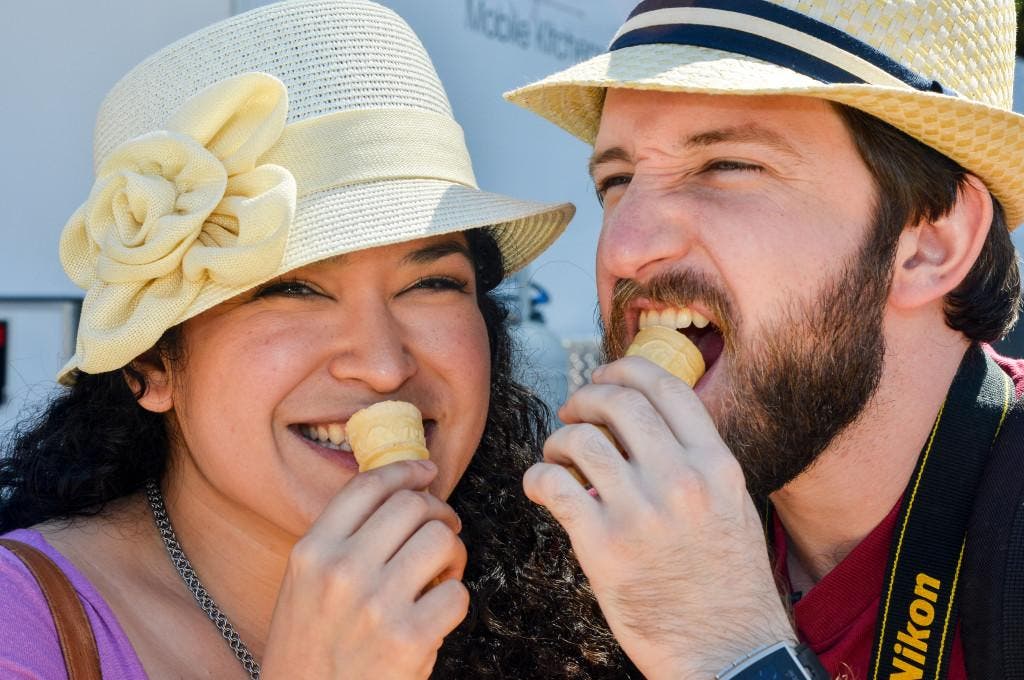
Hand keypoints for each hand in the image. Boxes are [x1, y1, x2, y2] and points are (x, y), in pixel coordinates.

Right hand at [261, 460, 468, 678]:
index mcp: (312, 553)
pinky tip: (438, 613)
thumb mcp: (303, 587)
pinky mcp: (408, 639)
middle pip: (412, 505)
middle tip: (444, 531)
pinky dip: (455, 599)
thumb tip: (398, 497)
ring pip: (440, 540)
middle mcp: (341, 572)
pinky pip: (456, 593)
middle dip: (438, 513)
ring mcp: (376, 605)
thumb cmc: (311, 651)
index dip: (405, 470)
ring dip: (453, 552)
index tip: (426, 472)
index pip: (367, 487)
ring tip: (443, 573)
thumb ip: (340, 542)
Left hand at [523, 357, 794, 678]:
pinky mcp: (603, 546)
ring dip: (558, 439)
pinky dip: (538, 477)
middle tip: (572, 412)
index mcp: (716, 465)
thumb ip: (697, 462)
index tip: (604, 377)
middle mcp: (681, 479)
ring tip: (556, 456)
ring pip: (580, 440)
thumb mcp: (733, 507)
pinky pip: (554, 486)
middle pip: (618, 403)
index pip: (666, 387)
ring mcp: (641, 511)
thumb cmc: (728, 584)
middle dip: (585, 398)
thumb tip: (646, 426)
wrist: (727, 651)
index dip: (625, 370)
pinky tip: (540, 484)